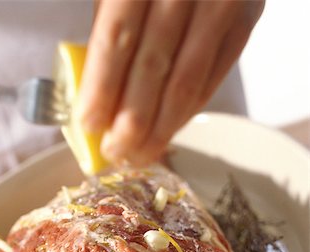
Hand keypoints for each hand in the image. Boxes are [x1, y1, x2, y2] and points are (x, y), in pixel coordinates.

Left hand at [78, 0, 264, 165]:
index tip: (88, 125)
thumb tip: (92, 91)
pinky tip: (168, 130)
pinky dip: (187, 110)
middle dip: (132, 120)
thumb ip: (107, 26)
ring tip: (140, 155)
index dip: (101, 87)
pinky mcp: (245, 18)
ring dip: (161, 127)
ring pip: (187, 80)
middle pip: (153, 66)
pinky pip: (213, 77)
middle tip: (115, 152)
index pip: (117, 38)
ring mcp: (221, 3)